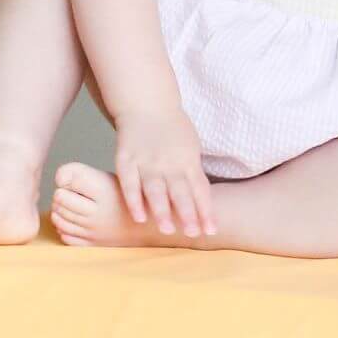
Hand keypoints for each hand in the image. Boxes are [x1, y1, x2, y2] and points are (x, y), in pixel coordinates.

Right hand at [113, 112, 218, 237]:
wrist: (147, 104)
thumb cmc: (173, 130)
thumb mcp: (192, 148)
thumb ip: (194, 173)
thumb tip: (202, 202)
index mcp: (188, 160)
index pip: (200, 189)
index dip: (206, 211)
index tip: (211, 230)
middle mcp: (169, 162)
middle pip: (180, 191)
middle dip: (187, 214)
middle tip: (192, 233)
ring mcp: (147, 161)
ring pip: (155, 190)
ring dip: (161, 211)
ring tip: (167, 230)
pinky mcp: (126, 160)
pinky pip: (129, 184)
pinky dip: (134, 201)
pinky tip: (139, 217)